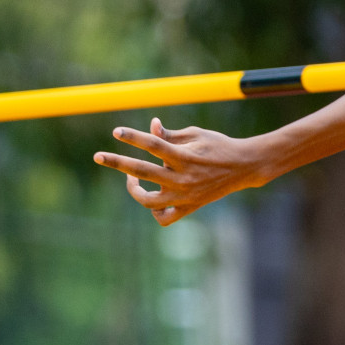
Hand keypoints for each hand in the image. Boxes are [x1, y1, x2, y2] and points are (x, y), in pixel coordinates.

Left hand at [93, 117, 263, 225]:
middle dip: (117, 163)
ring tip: (132, 179)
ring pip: (148, 201)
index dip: (133, 137)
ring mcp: (185, 195)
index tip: (116, 132)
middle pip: (143, 171)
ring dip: (134, 190)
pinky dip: (154, 211)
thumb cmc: (219, 146)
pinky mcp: (190, 206)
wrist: (246, 167)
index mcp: (185, 156)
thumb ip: (170, 134)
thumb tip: (150, 126)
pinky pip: (164, 217)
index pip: (153, 145)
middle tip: (98, 156)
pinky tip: (153, 199)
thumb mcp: (196, 135)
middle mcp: (183, 178)